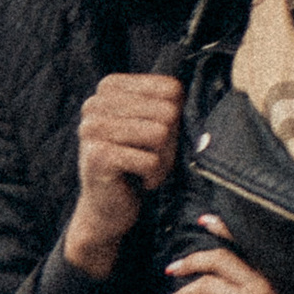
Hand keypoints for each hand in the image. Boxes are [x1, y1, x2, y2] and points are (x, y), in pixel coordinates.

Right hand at [63, 72, 183, 279]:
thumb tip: (200, 97)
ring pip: (161, 135)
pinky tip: (140, 181)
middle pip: (168, 112)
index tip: (158, 136)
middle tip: (154, 157)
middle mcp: (95, 103)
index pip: (171, 89)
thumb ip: (169, 104)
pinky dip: (155, 176)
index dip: (176, 117)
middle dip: (171, 142)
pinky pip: (152, 161)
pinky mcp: (98, 157)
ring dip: (164, 160)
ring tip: (148, 169)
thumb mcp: (151, 124)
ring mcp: (92, 129)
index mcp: (109, 87)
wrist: (107, 207)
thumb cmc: (136, 161)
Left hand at [163, 228, 293, 293]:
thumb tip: (224, 290)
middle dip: (189, 262)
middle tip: (171, 270)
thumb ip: (254, 292)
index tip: (203, 221)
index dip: (221, 227)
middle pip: (216, 259)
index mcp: (268, 276)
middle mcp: (259, 282)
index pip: (243, 242)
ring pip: (205, 285)